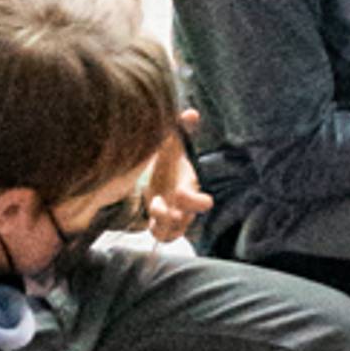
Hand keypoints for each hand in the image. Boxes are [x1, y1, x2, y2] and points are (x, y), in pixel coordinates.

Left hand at [140, 123, 206, 241]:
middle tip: (158, 202)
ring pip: (174, 233)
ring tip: (152, 206)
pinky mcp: (159, 225)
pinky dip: (157, 231)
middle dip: (175, 214)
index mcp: (189, 188)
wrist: (153, 178)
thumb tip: (192, 112)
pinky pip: (163, 237)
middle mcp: (183, 207)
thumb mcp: (172, 144)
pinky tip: (147, 216)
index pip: (202, 203)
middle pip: (187, 220)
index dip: (196, 202)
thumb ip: (182, 128)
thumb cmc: (167, 161)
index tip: (181, 194)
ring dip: (162, 224)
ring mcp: (172, 218)